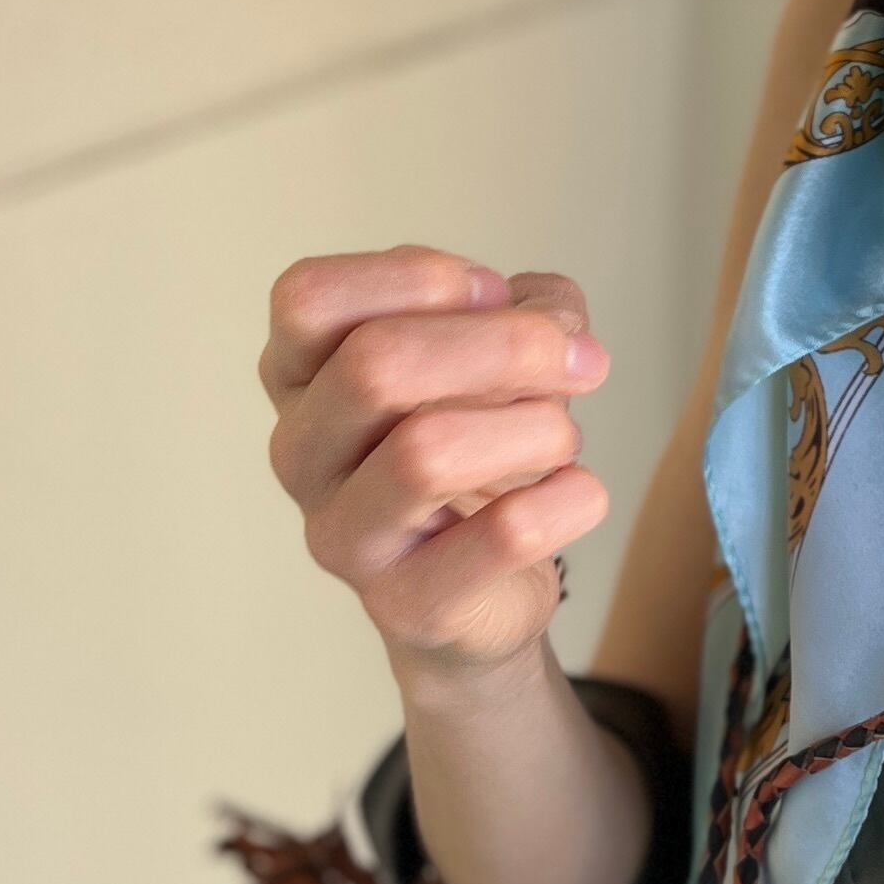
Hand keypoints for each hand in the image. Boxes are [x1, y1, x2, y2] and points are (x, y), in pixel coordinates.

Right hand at [262, 248, 611, 684]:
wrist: (486, 586)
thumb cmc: (477, 442)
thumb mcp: (503, 350)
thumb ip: (531, 310)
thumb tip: (555, 331)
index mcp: (300, 375)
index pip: (310, 297)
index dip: (417, 278)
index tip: (493, 292)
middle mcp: (300, 454)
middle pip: (374, 365)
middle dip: (503, 345)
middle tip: (584, 361)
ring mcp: (342, 536)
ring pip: (426, 454)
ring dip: (535, 427)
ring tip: (567, 437)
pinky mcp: (405, 605)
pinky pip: (499, 537)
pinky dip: (565, 501)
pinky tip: (580, 492)